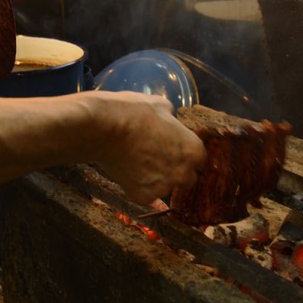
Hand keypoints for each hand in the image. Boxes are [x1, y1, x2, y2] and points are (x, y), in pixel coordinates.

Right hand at [85, 90, 206, 205]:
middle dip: (176, 171)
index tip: (175, 149)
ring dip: (157, 179)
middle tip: (157, 158)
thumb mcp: (160, 105)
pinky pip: (145, 194)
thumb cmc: (133, 112)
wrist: (103, 128)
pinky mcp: (141, 197)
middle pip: (187, 178)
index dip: (186, 154)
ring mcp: (162, 187)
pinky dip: (138, 186)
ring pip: (165, 187)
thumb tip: (171, 120)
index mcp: (193, 150)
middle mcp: (183, 173)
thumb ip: (172, 118)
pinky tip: (127, 170)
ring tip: (137, 161)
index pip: (200, 160)